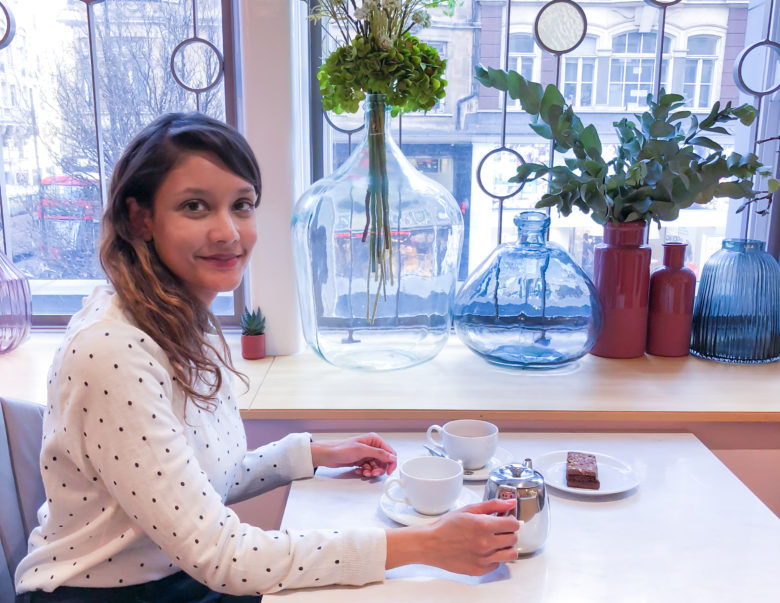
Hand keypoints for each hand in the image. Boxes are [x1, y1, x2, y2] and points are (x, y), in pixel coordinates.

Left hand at [310, 433, 396, 476]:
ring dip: (371, 471)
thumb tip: (392, 457)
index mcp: (374, 440)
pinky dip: (365, 471)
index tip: (389, 471)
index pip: (390, 452)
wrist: (328, 455)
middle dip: (379, 469)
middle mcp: (372, 446)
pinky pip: (369, 468)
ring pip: (376, 466)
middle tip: (372, 473)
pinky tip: (358, 470)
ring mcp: (367, 454)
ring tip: (364, 472)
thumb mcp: (362, 451)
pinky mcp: (362, 461)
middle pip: (384, 461)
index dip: (391, 462)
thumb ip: (379, 454)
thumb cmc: (342, 449)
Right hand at [385, 498, 519, 575]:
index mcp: (483, 525)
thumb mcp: (468, 510)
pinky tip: (485, 551)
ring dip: (506, 547)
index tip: (506, 520)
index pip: (513, 525)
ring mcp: (483, 559)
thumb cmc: (446, 526)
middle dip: (509, 532)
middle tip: (499, 530)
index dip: (511, 520)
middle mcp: (485, 543)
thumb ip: (492, 505)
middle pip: (513, 539)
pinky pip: (497, 564)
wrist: (431, 544)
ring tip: (497, 542)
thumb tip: (510, 503)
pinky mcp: (479, 570)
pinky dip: (495, 557)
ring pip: (510, 554)